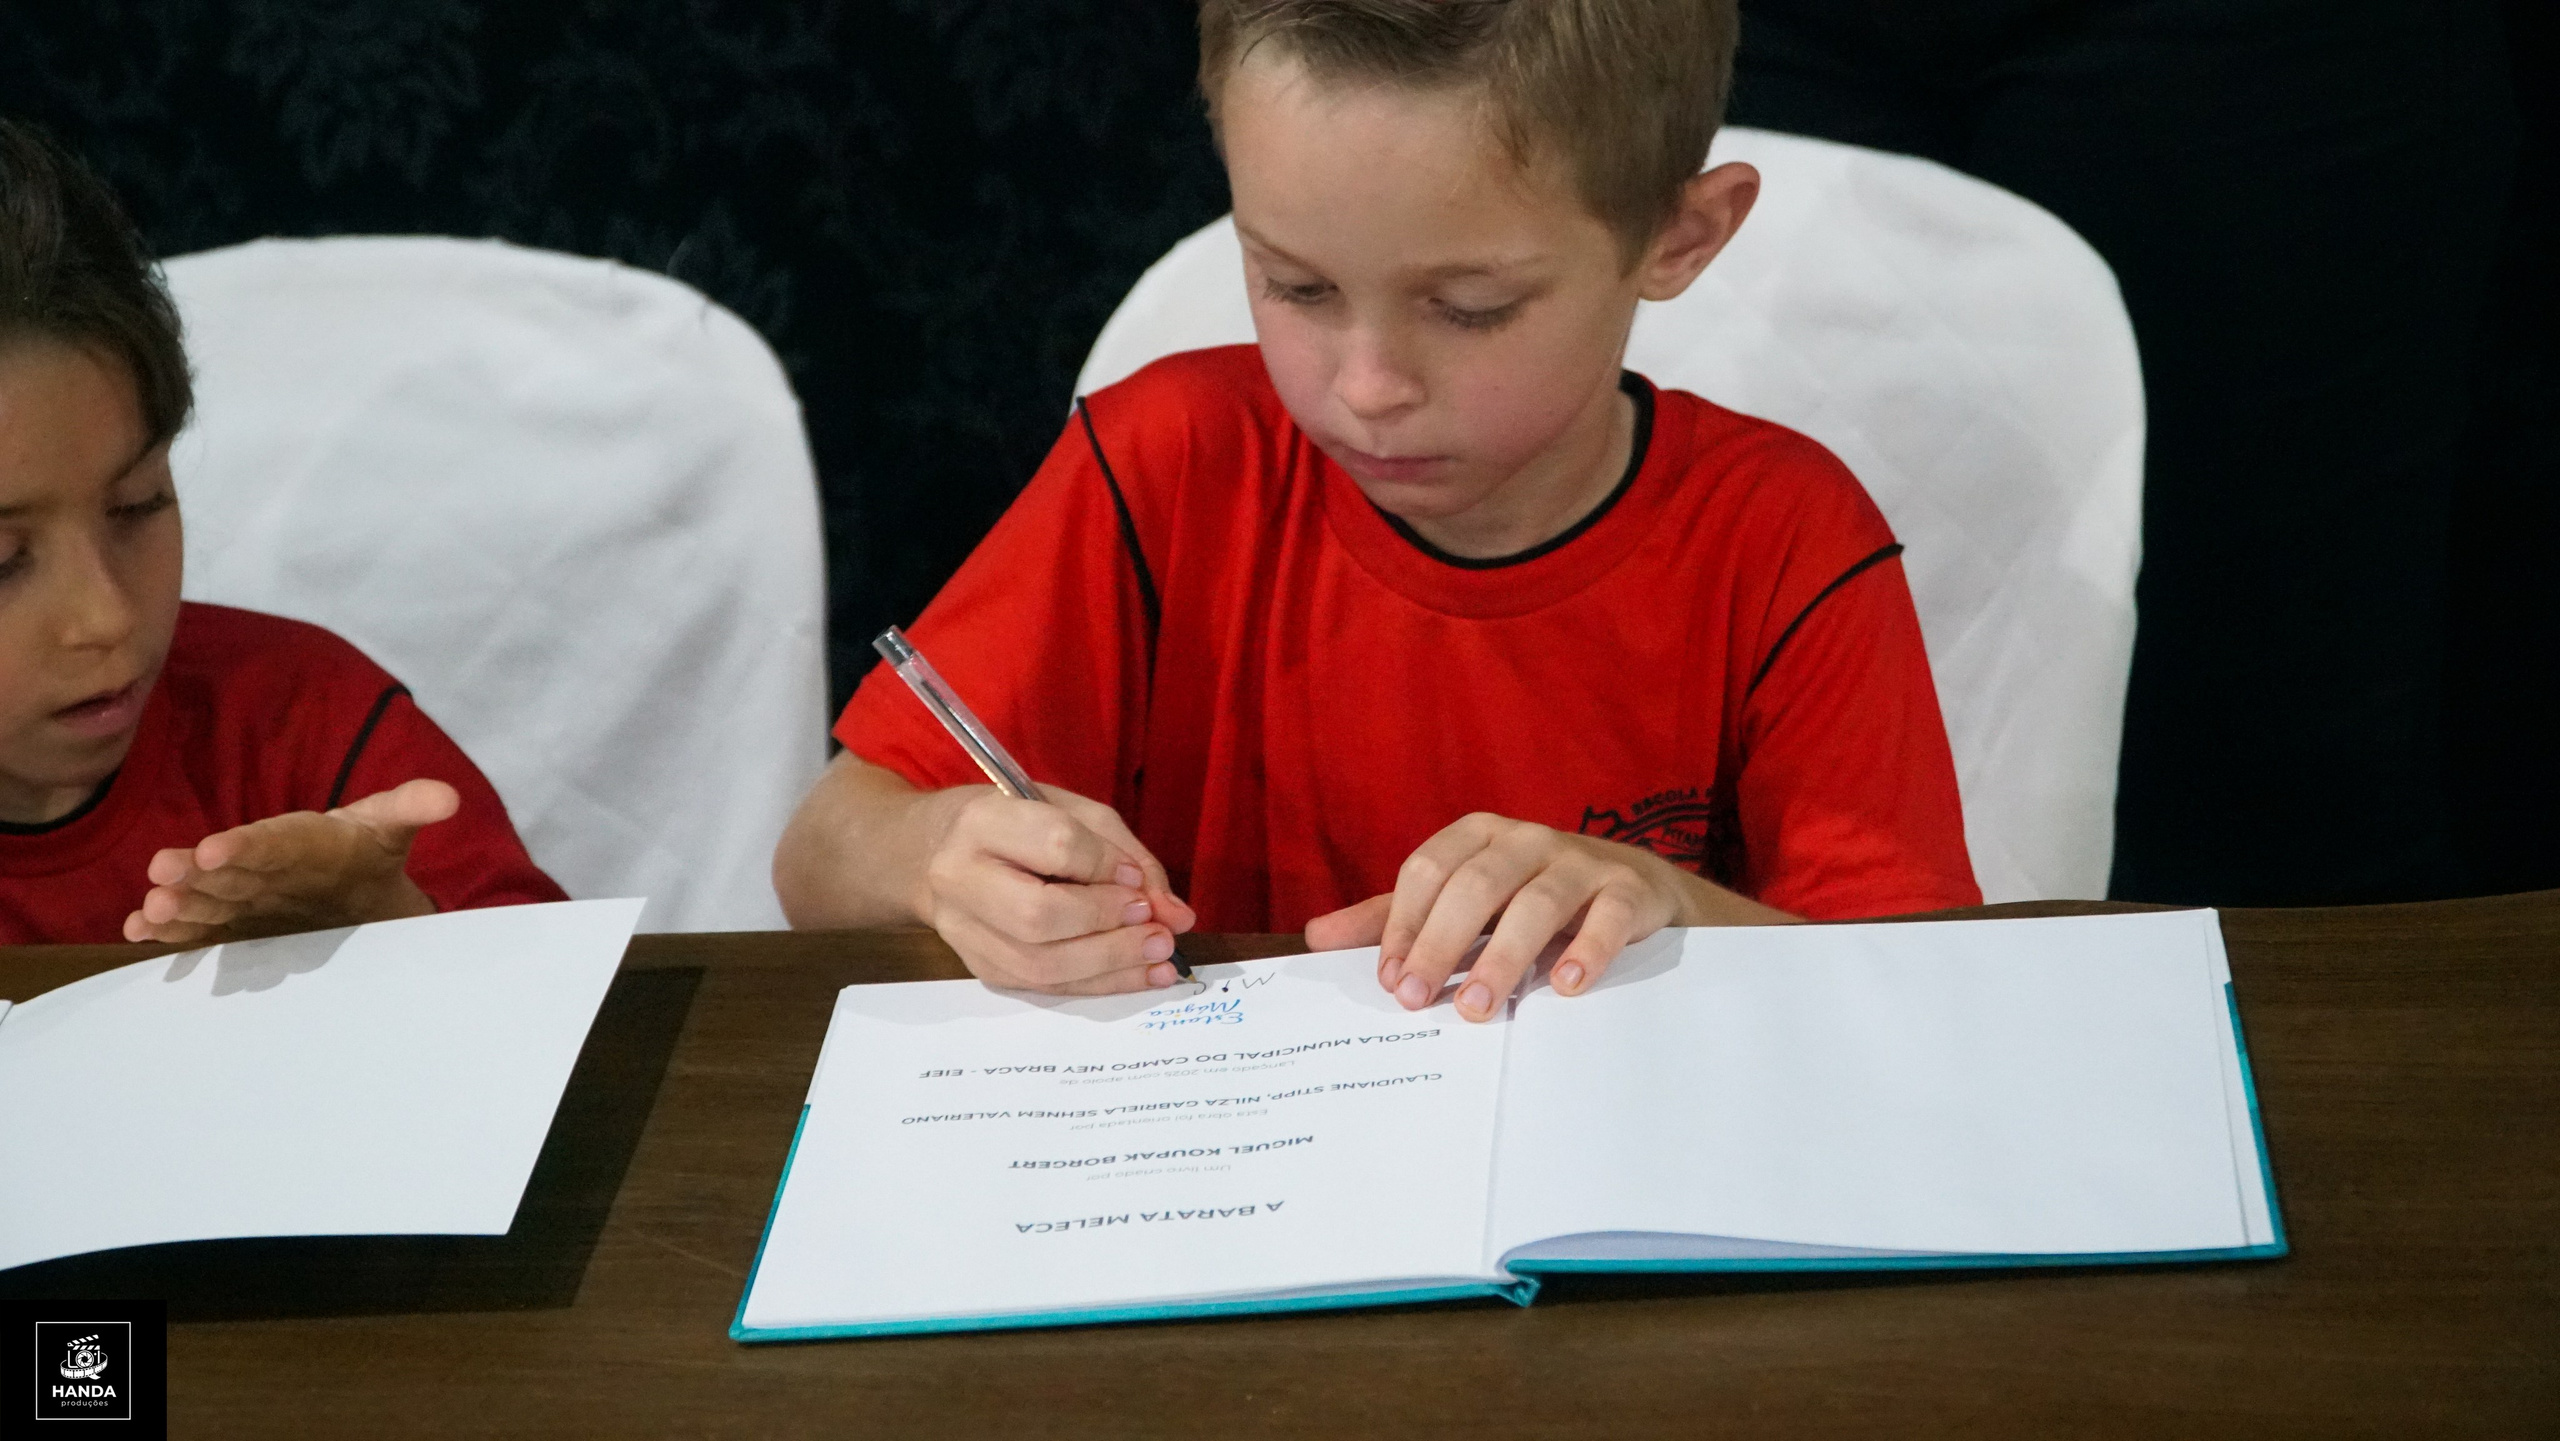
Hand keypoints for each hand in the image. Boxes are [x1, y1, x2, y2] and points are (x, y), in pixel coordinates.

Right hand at [123, 778, 460, 945]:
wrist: (353, 884)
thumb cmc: (363, 851)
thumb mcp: (389, 827)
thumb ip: (411, 809)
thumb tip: (448, 798)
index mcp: (296, 839)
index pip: (270, 842)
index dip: (244, 846)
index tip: (216, 850)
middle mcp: (260, 867)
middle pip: (226, 871)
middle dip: (194, 875)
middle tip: (163, 873)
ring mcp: (242, 897)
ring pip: (206, 900)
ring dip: (179, 906)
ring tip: (151, 911)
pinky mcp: (232, 925)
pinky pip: (198, 928)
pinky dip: (169, 934)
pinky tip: (138, 937)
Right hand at [915, 783, 1197, 995]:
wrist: (931, 855)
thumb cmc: (1012, 824)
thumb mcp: (1069, 812)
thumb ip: (1123, 854)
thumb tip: (1175, 913)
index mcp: (982, 821)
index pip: (1053, 845)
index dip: (1105, 865)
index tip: (1135, 877)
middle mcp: (961, 878)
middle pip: (1039, 916)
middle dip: (1107, 924)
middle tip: (1154, 925)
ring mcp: (964, 932)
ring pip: (1041, 965)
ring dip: (1111, 965)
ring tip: (1160, 957)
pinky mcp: (980, 967)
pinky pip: (1044, 988)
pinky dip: (1099, 985)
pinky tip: (1139, 976)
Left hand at [1303, 812, 1793, 1022]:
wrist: (1637, 893)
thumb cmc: (1532, 898)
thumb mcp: (1464, 903)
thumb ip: (1396, 919)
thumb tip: (1316, 938)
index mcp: (1477, 837)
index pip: (1427, 871)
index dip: (1404, 926)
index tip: (1391, 982)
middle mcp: (1526, 840)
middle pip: (1475, 885)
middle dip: (1441, 944)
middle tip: (1419, 1002)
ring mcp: (1581, 862)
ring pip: (1537, 902)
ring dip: (1504, 958)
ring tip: (1479, 1010)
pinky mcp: (1628, 890)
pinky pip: (1607, 917)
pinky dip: (1587, 950)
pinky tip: (1566, 986)